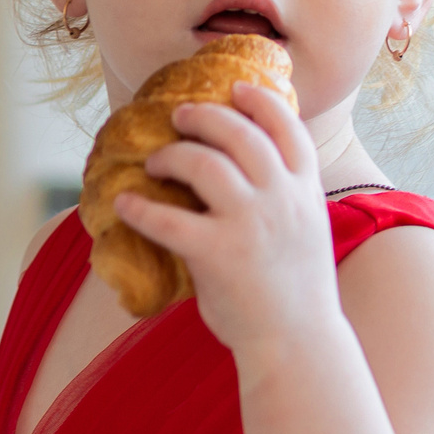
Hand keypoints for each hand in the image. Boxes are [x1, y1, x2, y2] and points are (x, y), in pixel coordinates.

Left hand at [115, 81, 343, 360]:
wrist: (300, 345)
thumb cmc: (297, 294)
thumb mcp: (308, 232)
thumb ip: (286, 200)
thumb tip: (246, 173)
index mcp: (305, 191)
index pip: (288, 127)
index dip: (261, 100)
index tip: (237, 87)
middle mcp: (281, 198)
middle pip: (239, 132)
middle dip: (205, 116)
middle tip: (180, 116)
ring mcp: (250, 223)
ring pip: (203, 162)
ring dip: (171, 154)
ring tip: (155, 160)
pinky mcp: (218, 254)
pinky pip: (168, 220)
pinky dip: (140, 208)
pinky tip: (125, 204)